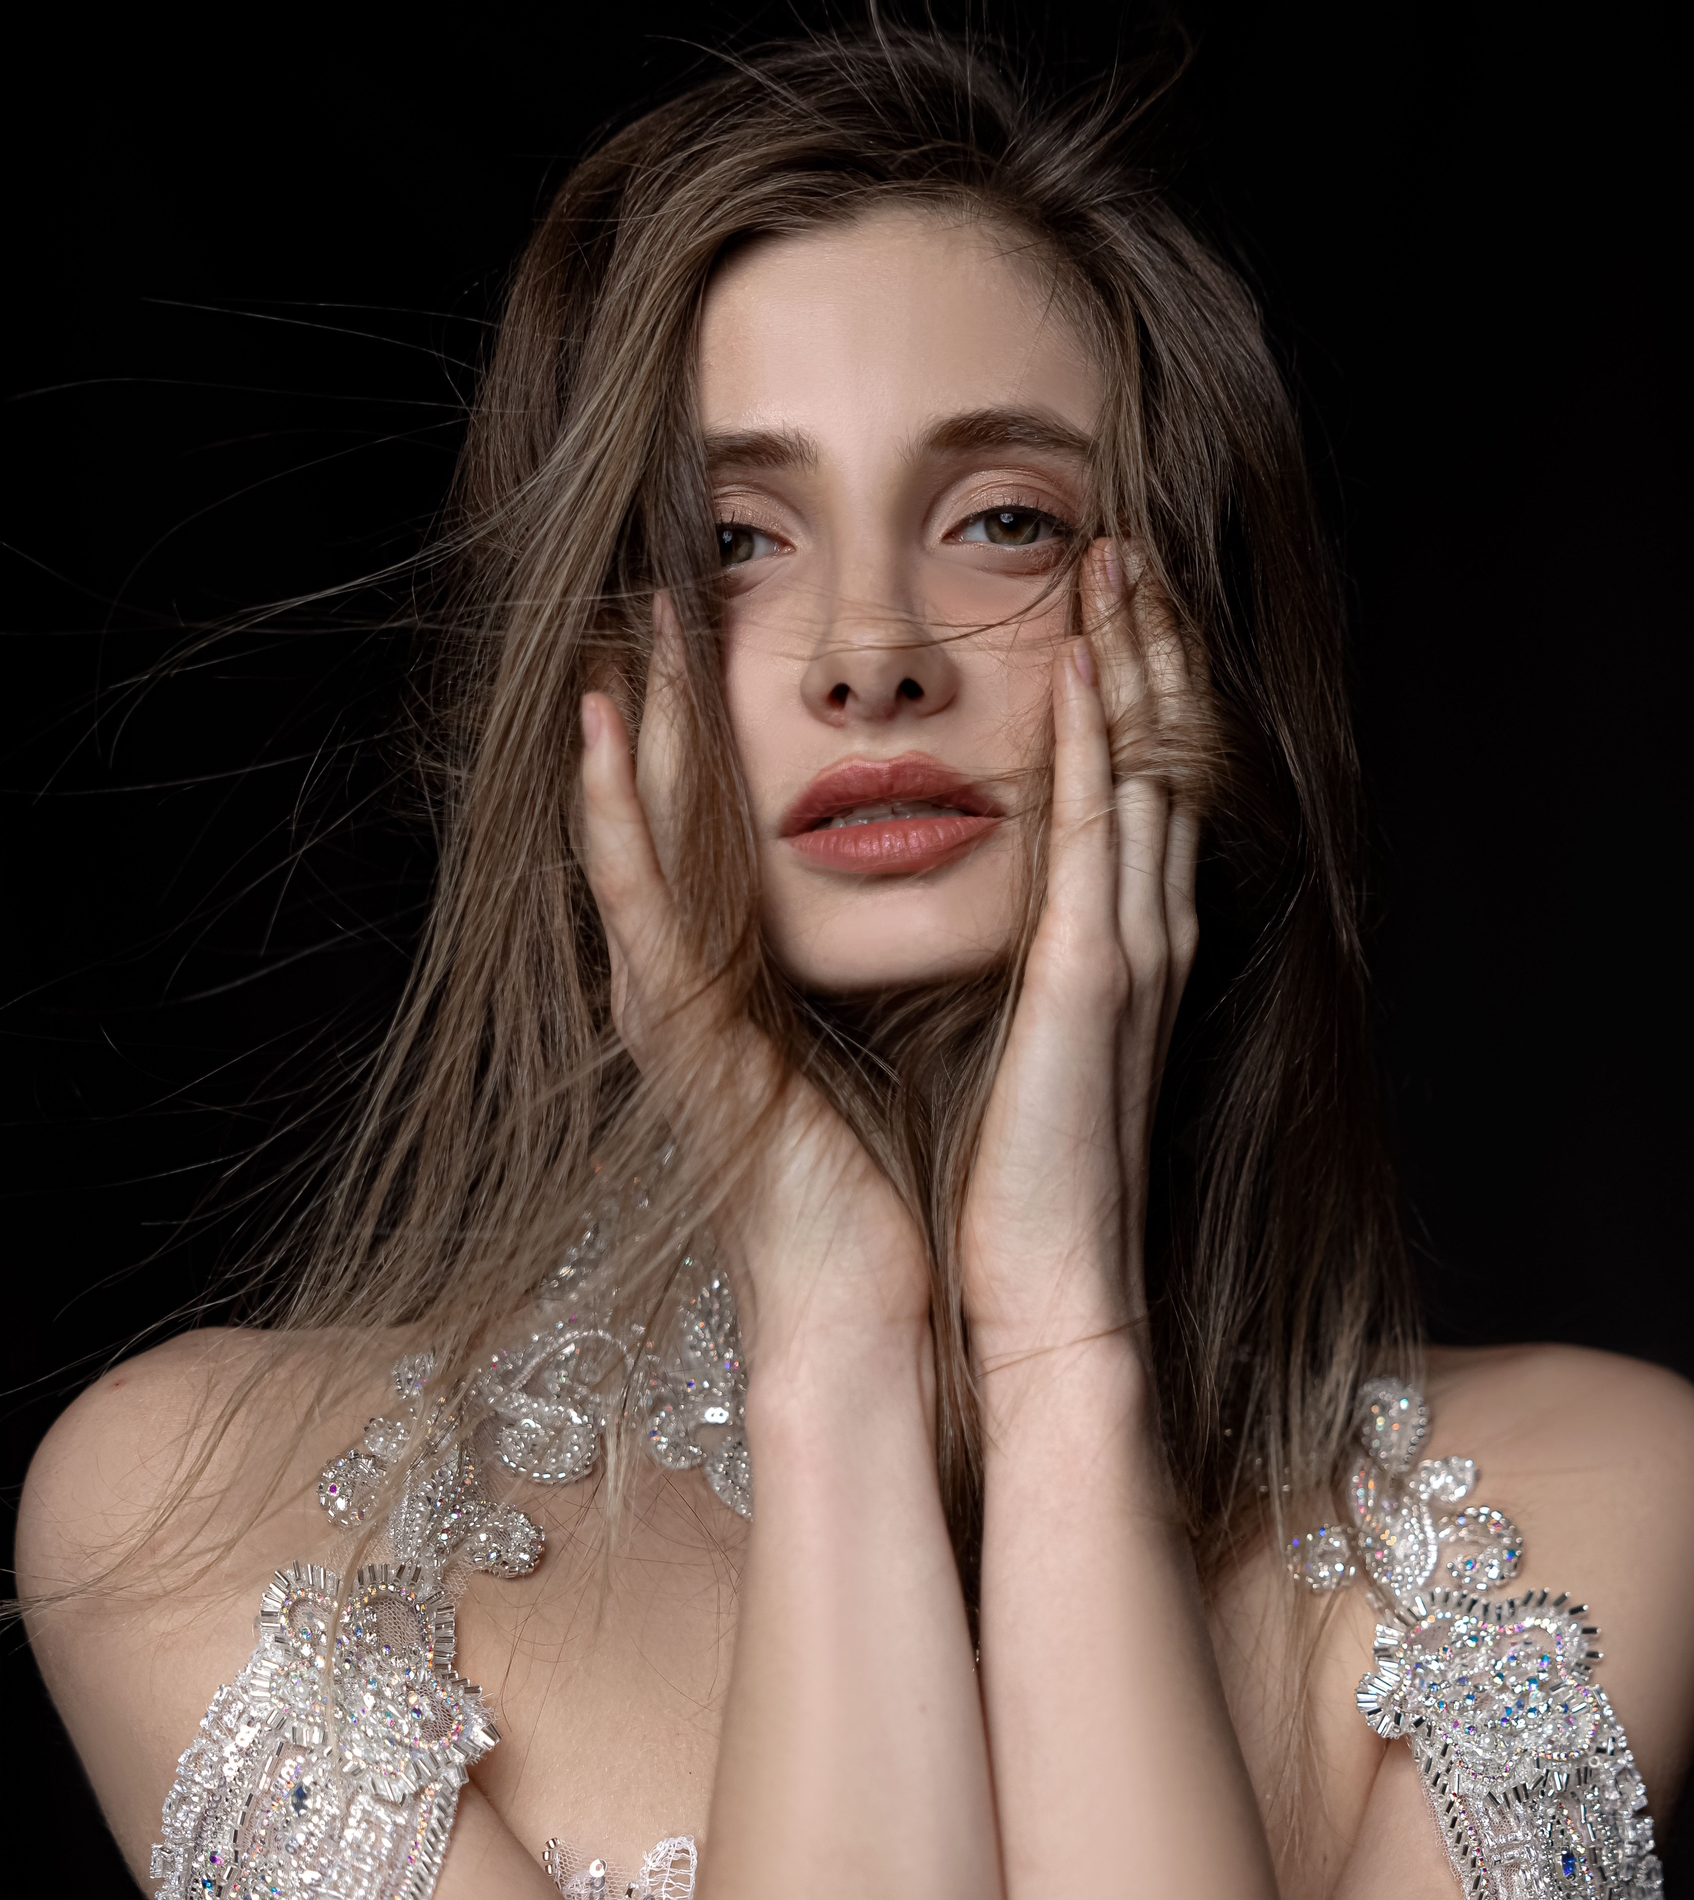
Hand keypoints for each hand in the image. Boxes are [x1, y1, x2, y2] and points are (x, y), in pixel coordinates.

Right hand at [578, 604, 929, 1373]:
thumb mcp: (863, 1037)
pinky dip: (615, 825)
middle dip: (647, 716)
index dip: (692, 740)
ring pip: (631, 850)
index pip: (701, 839)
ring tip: (611, 639)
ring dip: (618, 742)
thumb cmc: (875, 1182)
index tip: (702, 640)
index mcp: (731, 988)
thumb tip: (889, 889)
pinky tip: (598, 744)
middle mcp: (682, 994)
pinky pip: (641, 913)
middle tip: (642, 597)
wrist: (863, 1302)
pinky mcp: (685, 1045)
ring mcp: (670, 1018)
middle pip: (654, 827)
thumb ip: (846, 966)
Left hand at [960, 543, 1199, 1395]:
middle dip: (1152, 646)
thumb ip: (1025, 981)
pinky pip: (1099, 836)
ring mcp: (1129, 956)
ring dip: (1134, 660)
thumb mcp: (1024, 1055)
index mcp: (1122, 957)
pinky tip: (1081, 662)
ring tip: (1116, 557)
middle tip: (1131, 540)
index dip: (1136, 694)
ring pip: (1145, 772)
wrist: (1046, 1292)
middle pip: (1162, 759)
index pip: (1139, 794)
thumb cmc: (1023, 1189)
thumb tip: (992, 932)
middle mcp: (1144, 940)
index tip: (1112, 604)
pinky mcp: (1092, 984)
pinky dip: (1095, 743)